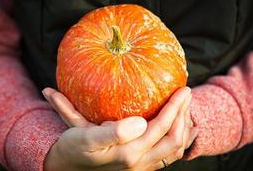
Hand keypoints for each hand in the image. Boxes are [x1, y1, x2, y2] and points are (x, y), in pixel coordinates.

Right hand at [43, 87, 195, 170]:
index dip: (175, 108)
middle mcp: (139, 163)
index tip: (183, 90)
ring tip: (185, 109)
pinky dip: (178, 142)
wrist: (65, 168)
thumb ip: (114, 133)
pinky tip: (182, 130)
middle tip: (186, 94)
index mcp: (128, 153)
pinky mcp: (138, 168)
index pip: (161, 128)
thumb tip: (141, 122)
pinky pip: (167, 157)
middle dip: (183, 115)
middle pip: (174, 140)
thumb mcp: (84, 136)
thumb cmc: (72, 148)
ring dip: (183, 129)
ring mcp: (140, 168)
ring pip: (174, 151)